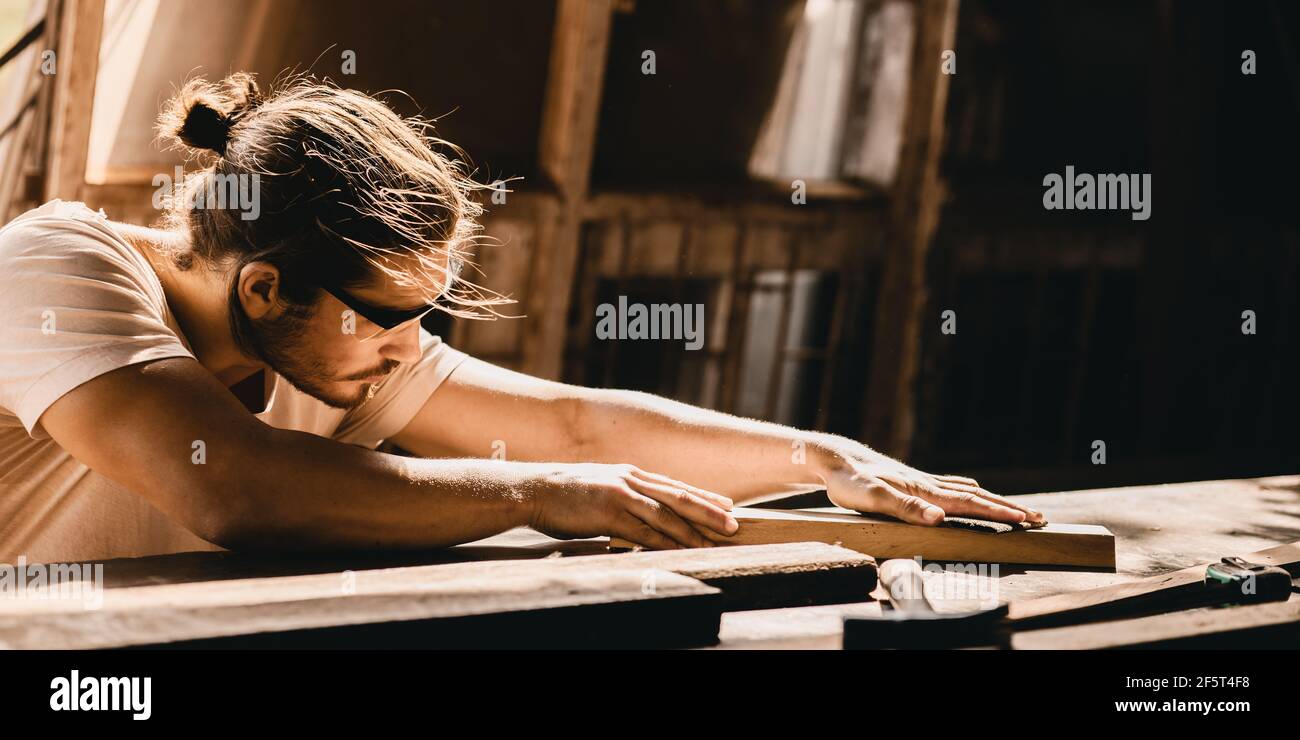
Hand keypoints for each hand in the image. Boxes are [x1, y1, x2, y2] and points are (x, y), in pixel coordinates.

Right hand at [529, 463, 739, 548]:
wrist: (533, 489)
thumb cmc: (563, 493)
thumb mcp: (599, 485)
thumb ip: (622, 494)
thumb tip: (640, 510)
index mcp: (630, 473)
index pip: (674, 485)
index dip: (703, 495)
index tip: (726, 504)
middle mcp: (631, 480)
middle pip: (679, 496)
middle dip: (710, 510)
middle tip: (734, 523)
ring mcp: (621, 495)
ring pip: (668, 514)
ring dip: (695, 529)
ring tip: (717, 541)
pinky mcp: (610, 513)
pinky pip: (645, 531)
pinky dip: (668, 541)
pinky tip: (684, 550)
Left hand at [815, 443, 1044, 526]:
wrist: (833, 459)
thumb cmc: (848, 482)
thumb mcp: (871, 498)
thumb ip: (905, 508)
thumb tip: (939, 518)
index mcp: (925, 491)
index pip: (971, 503)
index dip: (1000, 513)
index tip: (1027, 520)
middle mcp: (928, 484)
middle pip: (978, 497)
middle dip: (1009, 509)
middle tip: (1040, 519)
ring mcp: (922, 482)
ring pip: (967, 492)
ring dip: (994, 501)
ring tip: (1017, 509)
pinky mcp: (912, 483)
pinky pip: (951, 488)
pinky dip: (970, 492)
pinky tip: (973, 491)